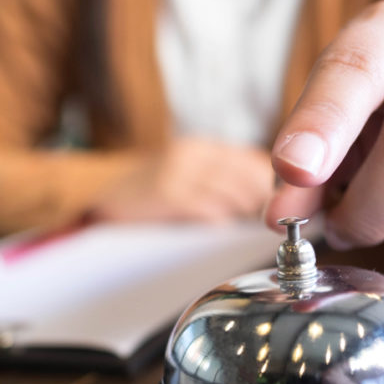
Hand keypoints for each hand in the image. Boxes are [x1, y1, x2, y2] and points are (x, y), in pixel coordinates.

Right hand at [91, 137, 274, 222]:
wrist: (96, 191)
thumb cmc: (146, 194)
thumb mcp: (186, 177)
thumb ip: (221, 184)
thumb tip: (265, 208)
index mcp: (204, 149)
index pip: (256, 164)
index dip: (275, 189)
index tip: (287, 209)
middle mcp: (195, 154)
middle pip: (253, 177)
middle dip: (268, 204)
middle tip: (278, 226)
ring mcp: (179, 172)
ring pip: (235, 193)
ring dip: (248, 216)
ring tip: (253, 232)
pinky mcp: (165, 194)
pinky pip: (208, 209)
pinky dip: (222, 222)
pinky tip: (224, 234)